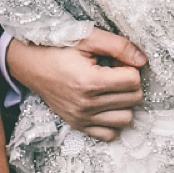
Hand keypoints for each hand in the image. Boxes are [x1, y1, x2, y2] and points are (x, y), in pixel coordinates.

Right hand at [6, 29, 147, 140]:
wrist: (30, 65)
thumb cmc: (58, 48)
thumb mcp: (88, 38)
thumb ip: (118, 46)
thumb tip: (143, 59)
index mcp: (90, 82)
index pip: (134, 81)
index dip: (130, 67)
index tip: (117, 61)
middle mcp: (87, 105)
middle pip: (133, 100)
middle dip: (130, 83)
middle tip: (115, 73)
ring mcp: (82, 118)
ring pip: (126, 119)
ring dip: (124, 103)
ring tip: (111, 89)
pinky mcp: (77, 125)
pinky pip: (109, 134)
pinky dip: (112, 121)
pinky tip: (106, 105)